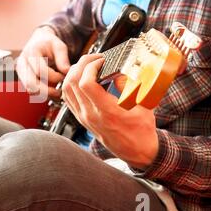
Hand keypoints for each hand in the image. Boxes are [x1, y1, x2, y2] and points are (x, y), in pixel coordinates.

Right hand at [16, 26, 69, 98]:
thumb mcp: (59, 46)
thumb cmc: (49, 43)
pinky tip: (50, 89)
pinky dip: (41, 93)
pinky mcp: (22, 77)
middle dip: (47, 91)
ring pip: (29, 89)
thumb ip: (63, 59)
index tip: (63, 76)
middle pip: (30, 84)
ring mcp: (20, 70)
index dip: (54, 77)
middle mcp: (22, 62)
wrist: (38, 41)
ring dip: (44, 93)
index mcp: (31, 52)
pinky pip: (30, 90)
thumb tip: (66, 72)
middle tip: (59, 92)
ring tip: (55, 91)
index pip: (40, 71)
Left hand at [61, 54, 158, 169]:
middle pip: (73, 83)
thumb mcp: (144, 106)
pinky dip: (70, 84)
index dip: (91, 66)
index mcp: (107, 111)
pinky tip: (82, 78)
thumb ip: (132, 86)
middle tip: (94, 58)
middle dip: (81, 64)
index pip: (86, 83)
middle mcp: (91, 115)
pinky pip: (68, 98)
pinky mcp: (81, 119)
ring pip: (66, 89)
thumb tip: (122, 69)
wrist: (137, 152)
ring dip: (73, 73)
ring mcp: (83, 117)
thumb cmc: (142, 131)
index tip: (101, 60)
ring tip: (87, 65)